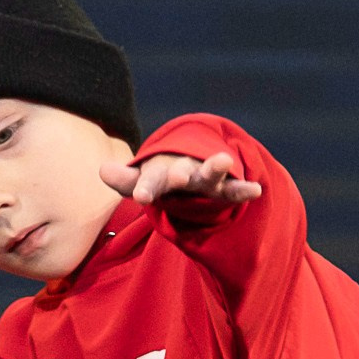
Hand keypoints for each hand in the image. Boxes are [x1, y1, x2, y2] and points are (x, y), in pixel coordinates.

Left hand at [99, 149, 261, 207]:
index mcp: (160, 172)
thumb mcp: (141, 181)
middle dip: (179, 175)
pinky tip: (256, 190)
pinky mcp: (222, 188)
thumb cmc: (160, 178)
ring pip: (209, 173)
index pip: (151, 180)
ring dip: (216, 166)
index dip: (145, 188)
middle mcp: (184, 171)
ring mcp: (204, 178)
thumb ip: (125, 181)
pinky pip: (233, 190)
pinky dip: (244, 189)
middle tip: (179, 177)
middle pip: (181, 173)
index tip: (143, 197)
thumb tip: (102, 170)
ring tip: (224, 160)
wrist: (187, 162)